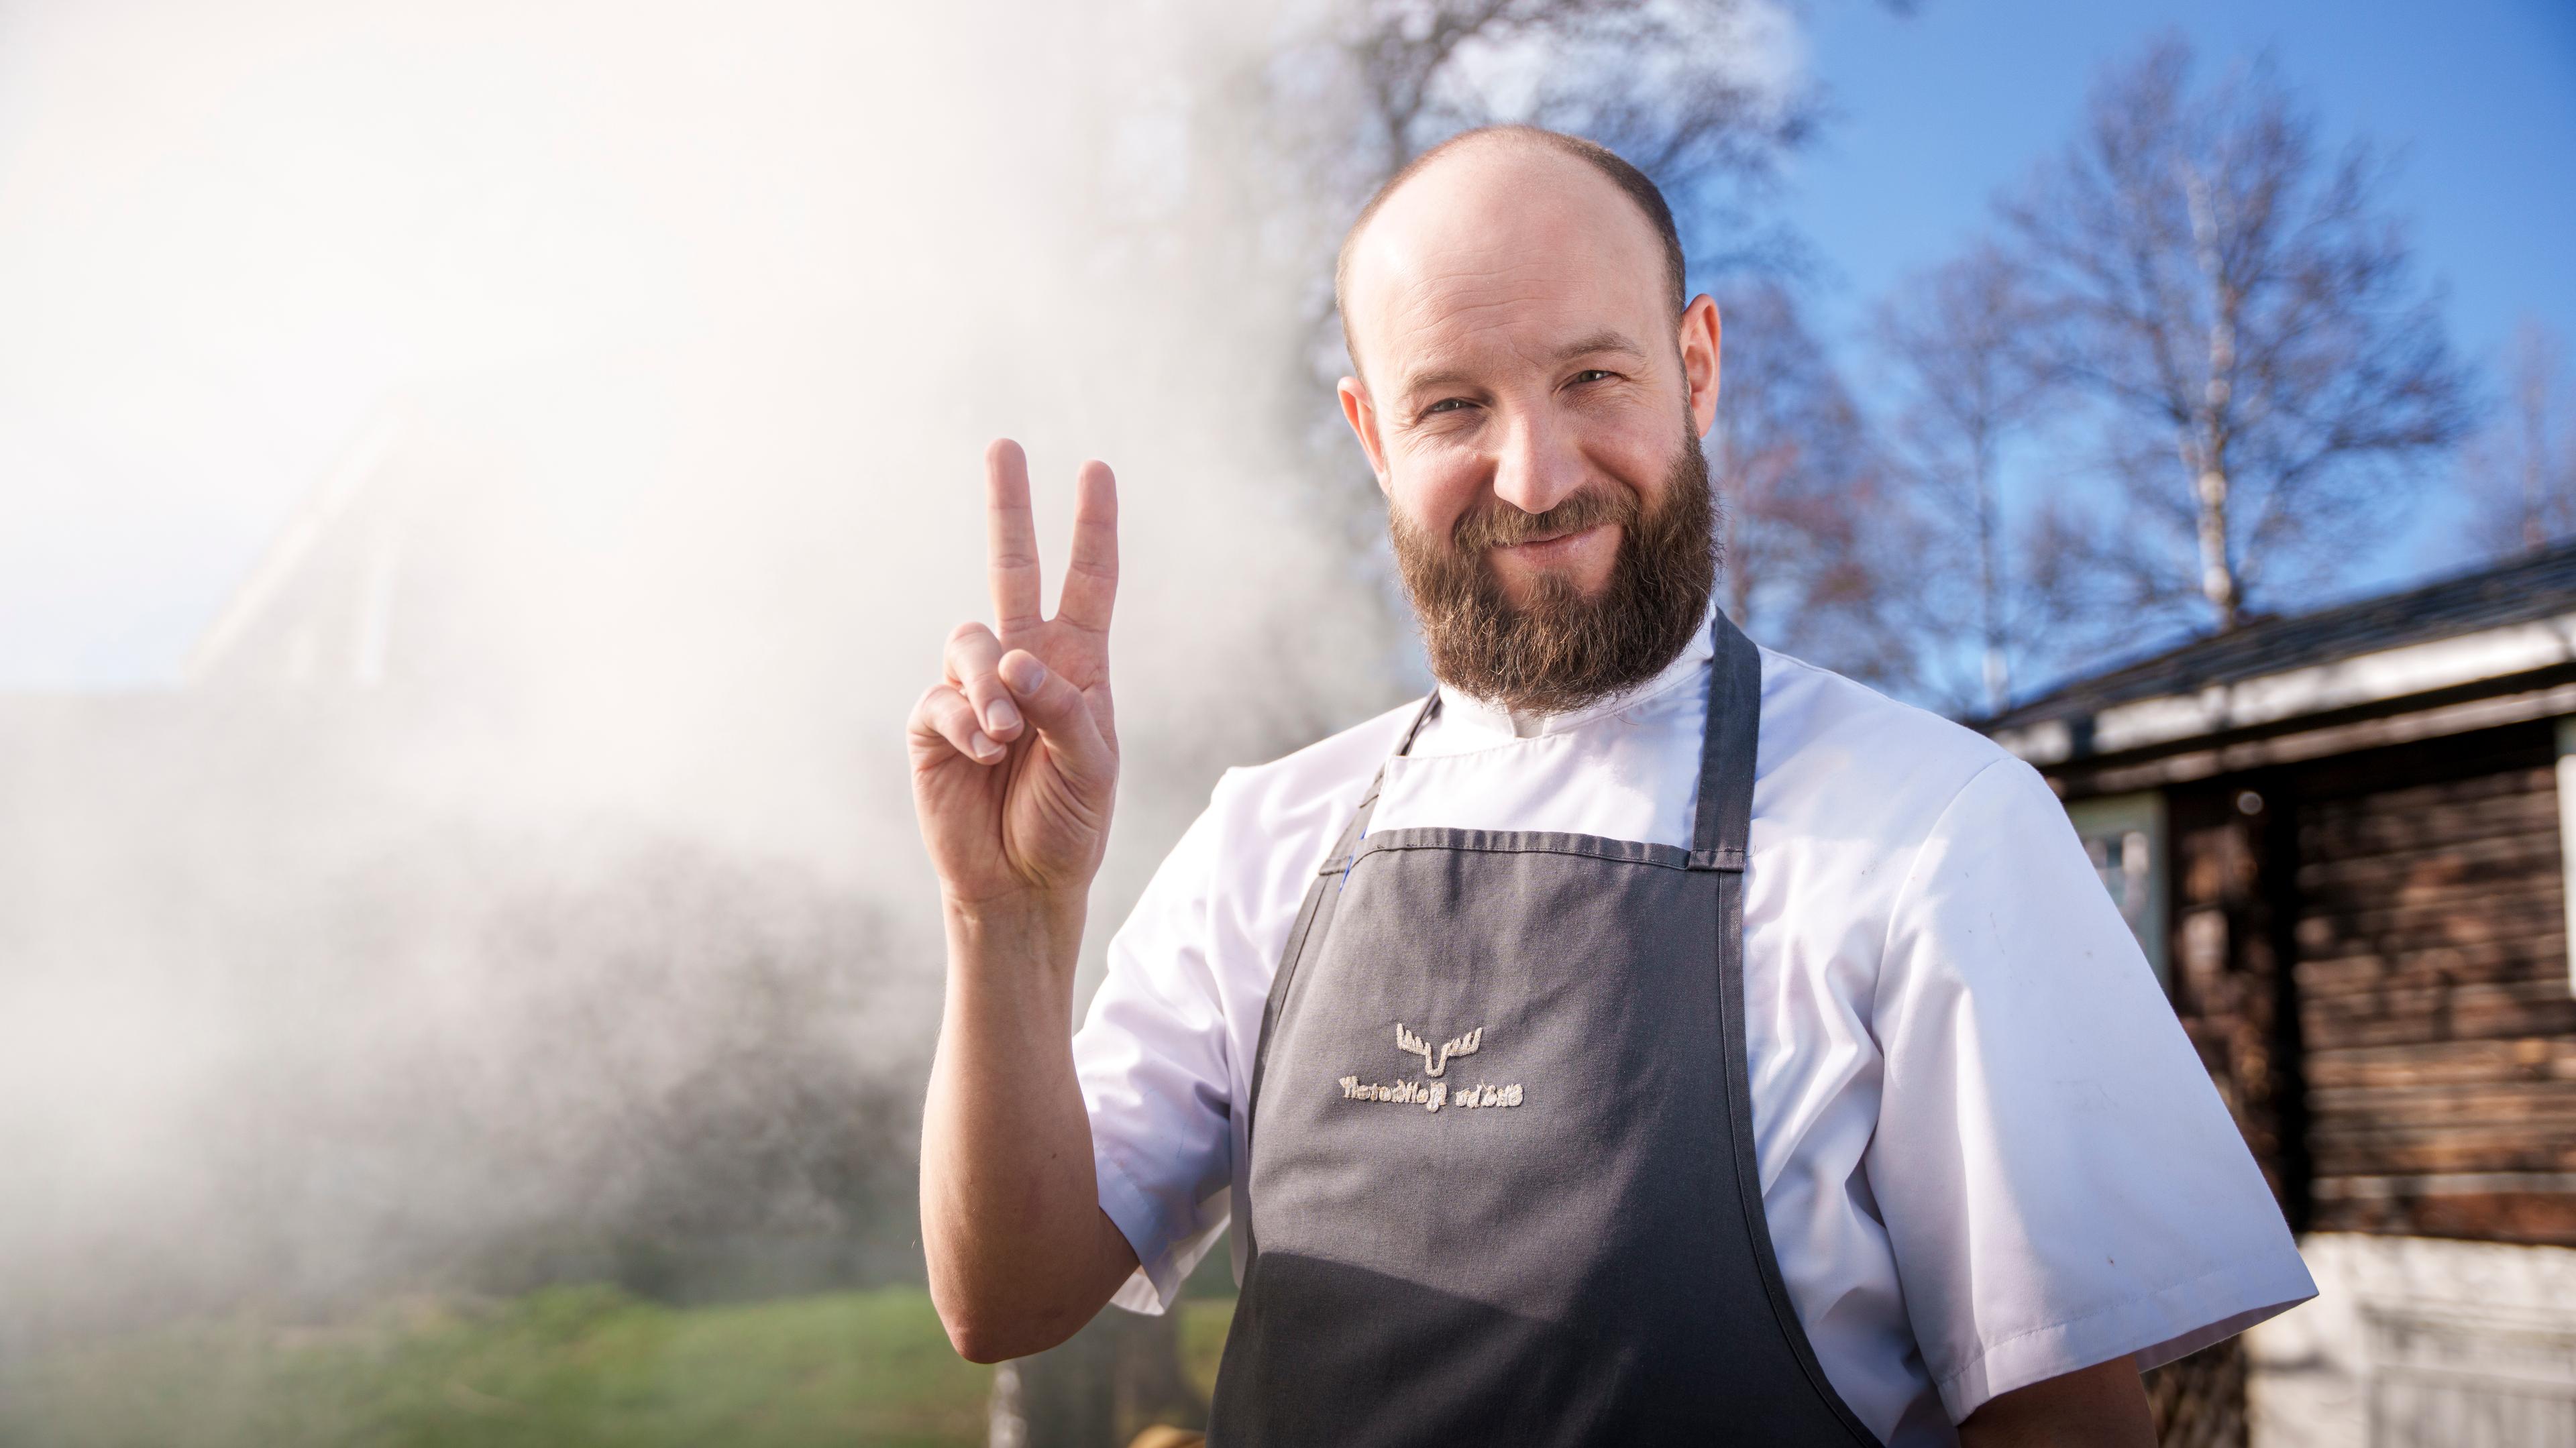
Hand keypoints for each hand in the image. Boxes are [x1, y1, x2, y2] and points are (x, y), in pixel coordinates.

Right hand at [908, 439, 1119, 909]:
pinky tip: (982, 754)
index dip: (1092, 528)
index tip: (1096, 469)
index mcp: (1077, 665)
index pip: (1088, 582)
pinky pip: (941, 698)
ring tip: (1005, 739)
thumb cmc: (1069, 825)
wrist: (1021, 884)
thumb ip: (1064, 708)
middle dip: (1009, 508)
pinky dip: (965, 723)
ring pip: (972, 640)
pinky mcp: (935, 723)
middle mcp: (1025, 664)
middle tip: (1003, 445)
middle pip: (1014, 569)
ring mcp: (976, 690)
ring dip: (990, 687)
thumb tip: (1013, 662)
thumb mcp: (1093, 767)